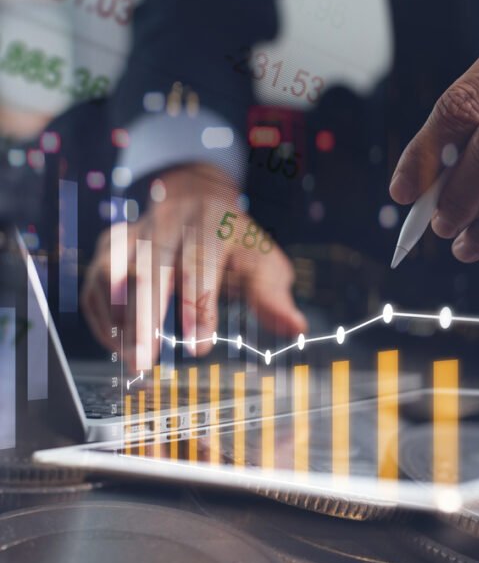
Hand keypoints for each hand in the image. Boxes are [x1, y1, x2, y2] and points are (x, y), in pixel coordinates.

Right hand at [81, 164, 306, 370]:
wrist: (195, 199)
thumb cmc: (232, 239)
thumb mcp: (261, 259)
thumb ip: (273, 294)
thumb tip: (296, 327)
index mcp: (211, 221)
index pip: (200, 263)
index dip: (198, 305)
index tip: (200, 347)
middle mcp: (169, 221)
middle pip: (151, 267)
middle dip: (147, 317)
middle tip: (147, 362)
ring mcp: (135, 231)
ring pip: (115, 270)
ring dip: (118, 317)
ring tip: (130, 358)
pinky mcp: (112, 244)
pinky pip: (97, 278)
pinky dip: (101, 313)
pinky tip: (116, 343)